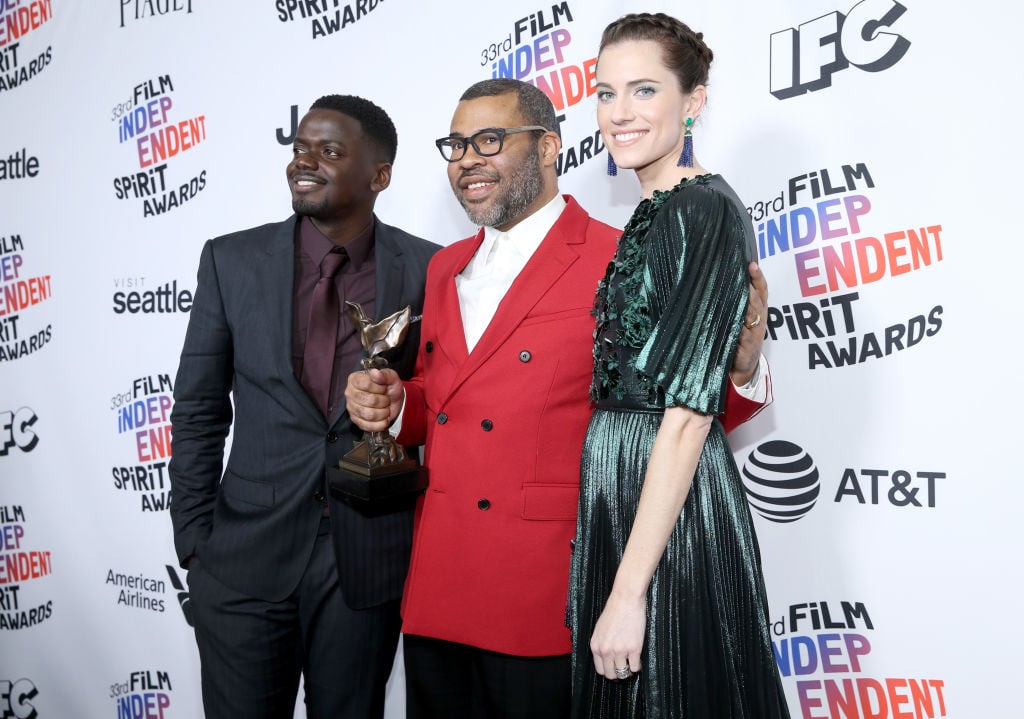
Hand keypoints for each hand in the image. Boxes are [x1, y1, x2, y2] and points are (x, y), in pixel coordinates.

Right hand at [344, 368, 402, 431]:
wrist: (393, 402)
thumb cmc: (389, 387)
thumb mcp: (391, 377)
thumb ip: (384, 374)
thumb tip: (374, 372)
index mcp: (355, 379)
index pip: (366, 384)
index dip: (379, 388)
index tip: (384, 388)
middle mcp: (350, 393)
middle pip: (369, 400)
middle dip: (383, 401)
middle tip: (386, 399)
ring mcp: (351, 408)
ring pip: (369, 414)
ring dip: (383, 412)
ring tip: (385, 407)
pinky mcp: (356, 421)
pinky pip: (368, 426)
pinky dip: (380, 423)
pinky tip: (383, 418)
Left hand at [589, 592, 645, 680]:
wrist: (626, 600)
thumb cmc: (613, 611)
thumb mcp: (599, 629)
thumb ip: (601, 644)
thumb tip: (606, 658)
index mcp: (596, 646)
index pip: (600, 670)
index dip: (608, 671)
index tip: (614, 669)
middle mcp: (606, 651)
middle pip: (611, 674)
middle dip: (618, 674)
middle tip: (624, 668)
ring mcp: (620, 651)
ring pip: (623, 673)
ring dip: (628, 671)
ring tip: (631, 662)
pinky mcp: (634, 649)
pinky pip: (636, 668)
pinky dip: (637, 666)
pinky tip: (637, 658)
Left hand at [730, 261, 767, 386]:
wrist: (740, 366)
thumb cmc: (736, 338)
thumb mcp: (737, 319)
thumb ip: (735, 304)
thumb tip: (720, 283)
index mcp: (757, 309)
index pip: (760, 289)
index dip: (758, 277)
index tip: (752, 264)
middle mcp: (759, 317)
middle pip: (757, 297)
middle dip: (752, 284)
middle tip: (747, 270)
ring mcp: (755, 330)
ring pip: (753, 311)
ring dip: (748, 300)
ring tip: (743, 287)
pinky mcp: (749, 343)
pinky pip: (745, 329)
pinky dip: (741, 322)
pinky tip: (736, 315)